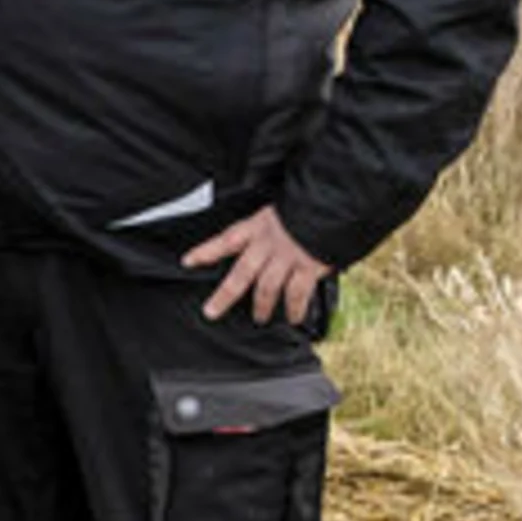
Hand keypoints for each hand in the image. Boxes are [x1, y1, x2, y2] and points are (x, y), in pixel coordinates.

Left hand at [181, 207, 333, 324]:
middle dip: (224, 296)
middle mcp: (269, 243)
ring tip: (259, 318)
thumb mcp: (279, 210)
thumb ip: (268, 227)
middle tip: (211, 312)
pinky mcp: (309, 267)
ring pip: (267, 288)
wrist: (334, 202)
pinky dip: (295, 309)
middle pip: (241, 274)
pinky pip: (297, 294)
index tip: (187, 261)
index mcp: (258, 226)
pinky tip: (293, 318)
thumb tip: (262, 244)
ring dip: (262, 307)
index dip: (206, 251)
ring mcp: (288, 257)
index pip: (226, 239)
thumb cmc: (307, 205)